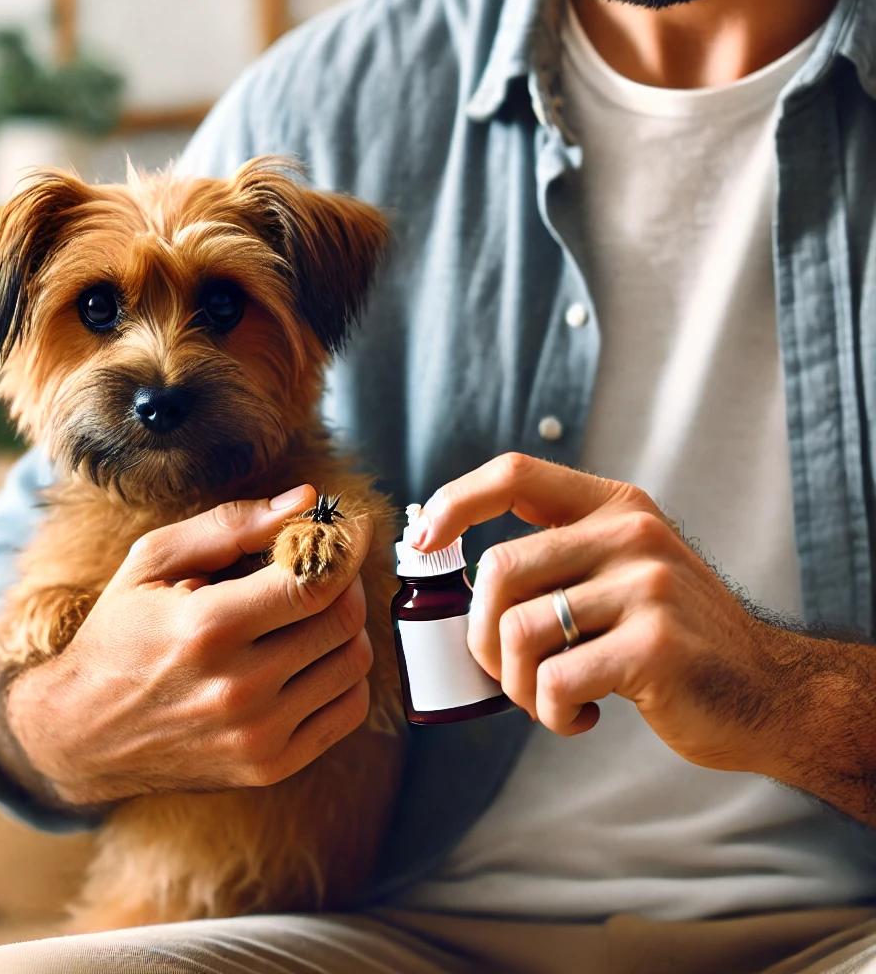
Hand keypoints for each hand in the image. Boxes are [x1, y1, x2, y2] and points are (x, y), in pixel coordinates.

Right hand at [5, 486, 374, 806]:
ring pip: (354, 662)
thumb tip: (305, 500)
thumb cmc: (119, 635)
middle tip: (327, 566)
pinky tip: (314, 655)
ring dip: (348, 625)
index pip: (314, 581)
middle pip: (343, 619)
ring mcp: (257, 734)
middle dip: (346, 579)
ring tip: (314, 611)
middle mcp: (237, 688)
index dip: (345, 547)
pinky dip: (345, 673)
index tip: (349, 529)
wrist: (81, 734)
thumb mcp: (152, 561)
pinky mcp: (270, 766)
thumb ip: (230, 524)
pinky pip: (348, 708)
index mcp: (206, 628)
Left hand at [411, 453, 800, 774]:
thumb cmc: (671, 640)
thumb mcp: (623, 572)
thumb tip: (454, 578)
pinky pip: (555, 680)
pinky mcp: (655, 646)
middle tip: (506, 673)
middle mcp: (631, 534)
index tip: (422, 541)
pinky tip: (583, 714)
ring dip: (517, 685)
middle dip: (479, 637)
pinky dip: (551, 712)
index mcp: (615, 507)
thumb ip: (558, 562)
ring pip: (517, 630)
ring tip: (551, 698)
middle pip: (498, 569)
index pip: (514, 475)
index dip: (454, 502)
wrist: (767, 693)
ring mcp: (647, 586)